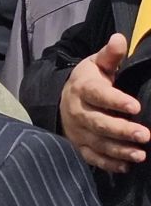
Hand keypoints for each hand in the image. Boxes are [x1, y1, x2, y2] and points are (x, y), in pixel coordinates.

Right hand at [60, 34, 149, 172]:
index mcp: (83, 89)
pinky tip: (126, 165)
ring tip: (140, 154)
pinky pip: (92, 157)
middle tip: (145, 135)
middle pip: (98, 123)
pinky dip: (108, 163)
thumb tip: (120, 39)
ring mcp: (78, 131)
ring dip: (119, 150)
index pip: (98, 95)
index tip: (135, 107)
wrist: (63, 101)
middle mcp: (78, 111)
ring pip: (98, 142)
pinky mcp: (79, 146)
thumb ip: (110, 56)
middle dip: (121, 130)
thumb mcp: (96, 65)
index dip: (116, 101)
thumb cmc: (89, 81)